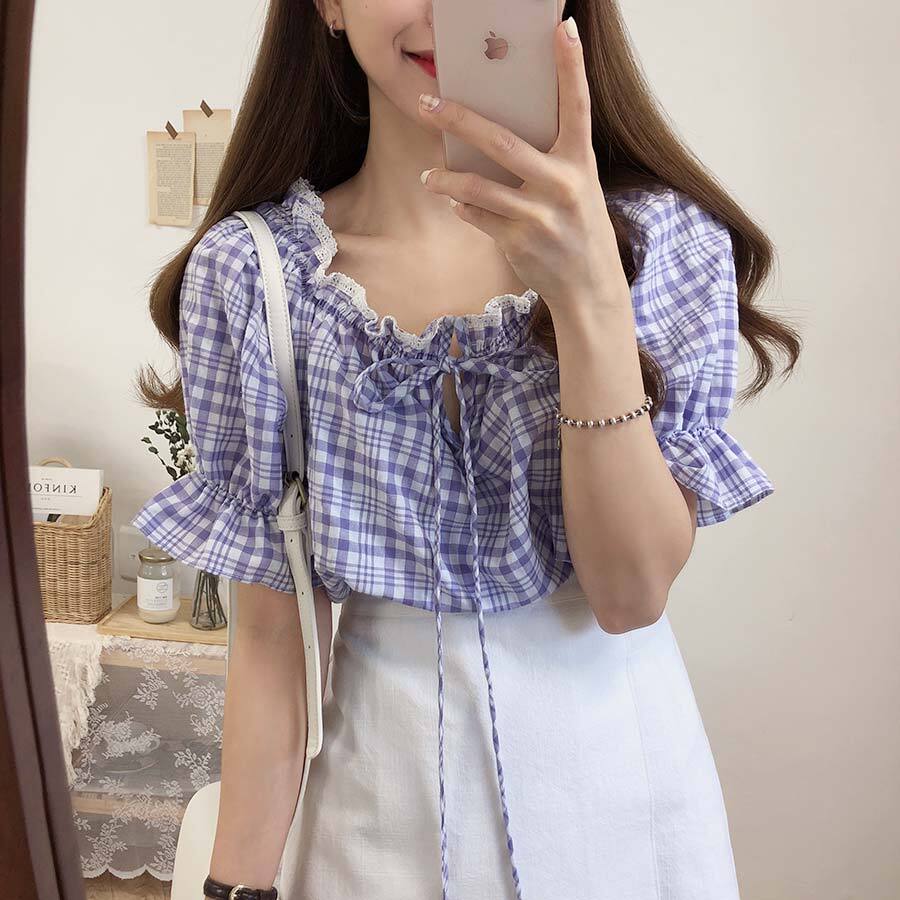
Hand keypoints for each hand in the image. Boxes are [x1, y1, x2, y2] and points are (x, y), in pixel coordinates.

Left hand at [416, 16, 629, 313]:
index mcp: (581, 162)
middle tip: (427, 103)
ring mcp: (539, 215)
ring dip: (445, 179)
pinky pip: (477, 216)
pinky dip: (461, 207)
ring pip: (477, 186)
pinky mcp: (519, 241)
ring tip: (427, 176)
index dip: (571, 66)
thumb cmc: (579, 229)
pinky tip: (455, 203)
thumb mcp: (578, 188)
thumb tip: (493, 137)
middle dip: (458, 120)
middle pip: (500, 141)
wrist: (590, 288)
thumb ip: (550, 161)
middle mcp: (562, 184)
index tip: (561, 28)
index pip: (577, 105)